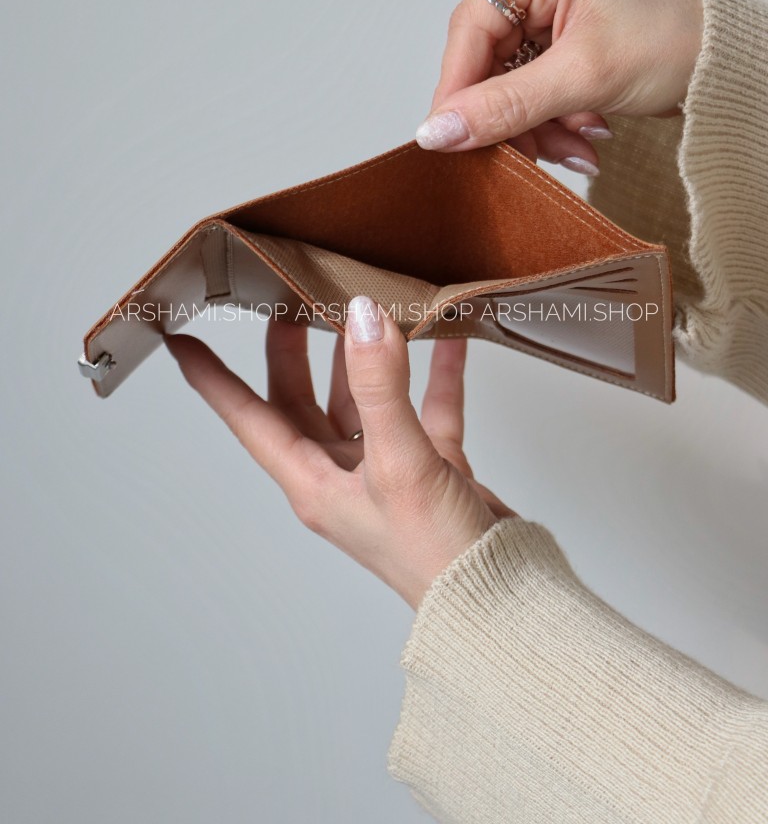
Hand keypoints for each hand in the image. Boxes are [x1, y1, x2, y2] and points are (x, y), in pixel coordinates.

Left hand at [165, 296, 514, 609]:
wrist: (499, 599)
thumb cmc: (436, 557)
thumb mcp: (399, 464)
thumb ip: (381, 387)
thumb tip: (362, 318)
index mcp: (313, 483)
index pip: (250, 420)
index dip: (213, 381)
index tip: (184, 342)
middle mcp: (341, 475)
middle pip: (302, 400)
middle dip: (292, 351)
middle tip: (288, 299)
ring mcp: (387, 470)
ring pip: (364, 399)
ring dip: (367, 357)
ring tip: (367, 306)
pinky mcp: (431, 467)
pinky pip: (427, 408)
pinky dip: (436, 375)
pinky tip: (449, 340)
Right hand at [415, 0, 703, 173]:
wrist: (728, 62)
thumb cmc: (679, 40)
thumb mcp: (585, 77)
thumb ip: (506, 106)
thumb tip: (439, 131)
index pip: (473, 27)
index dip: (457, 87)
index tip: (445, 137)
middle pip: (488, 59)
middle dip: (510, 114)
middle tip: (523, 156)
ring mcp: (549, 5)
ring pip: (508, 82)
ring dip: (534, 126)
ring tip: (572, 150)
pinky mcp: (560, 37)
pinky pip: (531, 89)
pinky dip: (550, 122)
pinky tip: (580, 139)